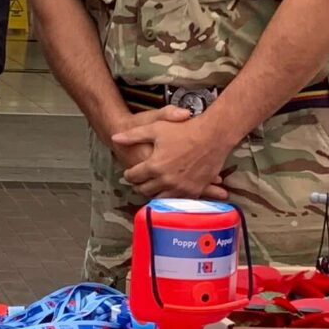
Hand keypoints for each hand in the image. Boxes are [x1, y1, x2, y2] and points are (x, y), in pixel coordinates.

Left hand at [113, 109, 232, 198]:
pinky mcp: (194, 191)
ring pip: (159, 198)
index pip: (133, 176)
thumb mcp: (156, 128)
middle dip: (139, 185)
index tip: (129, 173)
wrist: (214, 136)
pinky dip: (171, 196)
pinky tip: (168, 191)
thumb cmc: (185, 130)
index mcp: (154, 166)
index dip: (129, 174)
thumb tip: (115, 137)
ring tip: (152, 187)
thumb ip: (133, 135)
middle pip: (144, 190)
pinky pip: (177, 200)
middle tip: (139, 182)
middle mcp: (166, 180)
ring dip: (154, 193)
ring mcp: (180, 188)